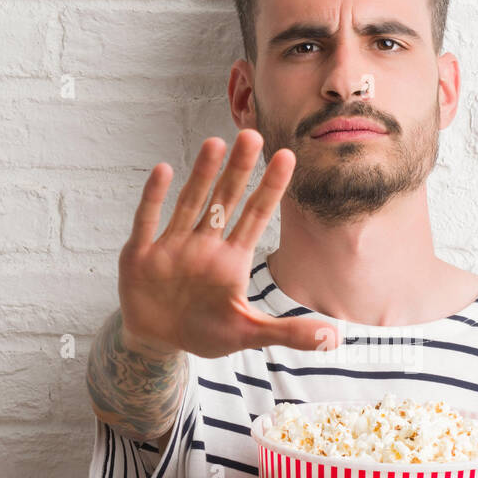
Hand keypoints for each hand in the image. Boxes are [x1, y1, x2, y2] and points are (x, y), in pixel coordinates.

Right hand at [118, 130, 339, 358]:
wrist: (157, 342)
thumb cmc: (204, 332)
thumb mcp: (248, 334)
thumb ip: (288, 333)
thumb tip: (335, 339)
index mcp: (231, 259)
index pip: (256, 216)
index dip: (270, 188)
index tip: (287, 156)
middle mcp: (204, 244)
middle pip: (225, 200)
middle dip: (239, 170)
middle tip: (253, 134)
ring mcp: (173, 246)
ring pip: (190, 203)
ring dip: (202, 175)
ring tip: (216, 143)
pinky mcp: (141, 255)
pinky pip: (148, 222)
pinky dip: (154, 198)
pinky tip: (164, 170)